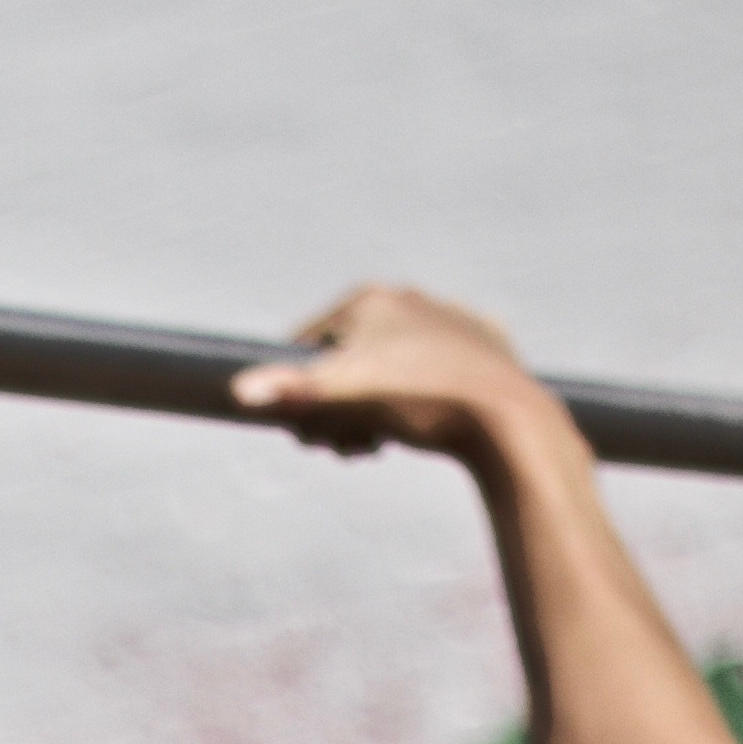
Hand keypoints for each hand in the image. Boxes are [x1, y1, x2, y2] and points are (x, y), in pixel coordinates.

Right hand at [228, 285, 548, 460]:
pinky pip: (442, 366)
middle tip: (347, 447)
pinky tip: (429, 417)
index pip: (307, 345)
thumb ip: (292, 390)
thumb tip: (238, 390)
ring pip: (395, 362)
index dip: (298, 393)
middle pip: (351, 356)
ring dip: (377, 404)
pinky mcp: (487, 340)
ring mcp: (451, 316)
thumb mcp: (346, 396)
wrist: (504, 417)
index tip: (306, 434)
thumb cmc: (419, 402)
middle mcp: (410, 296)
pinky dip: (427, 393)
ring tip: (381, 440)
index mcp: (370, 299)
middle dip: (340, 404)